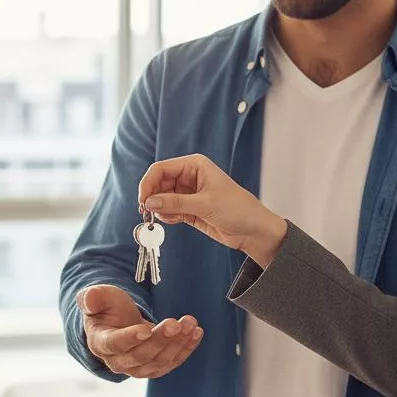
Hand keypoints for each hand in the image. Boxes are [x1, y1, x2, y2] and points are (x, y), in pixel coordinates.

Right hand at [78, 285, 202, 378]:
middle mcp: (118, 361)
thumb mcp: (100, 297)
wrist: (118, 322)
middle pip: (141, 355)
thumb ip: (93, 297)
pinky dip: (186, 349)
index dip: (131, 338)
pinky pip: (172, 362)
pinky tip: (196, 333)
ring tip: (190, 324)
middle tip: (176, 322)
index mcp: (101, 343)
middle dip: (160, 339)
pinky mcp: (155, 367)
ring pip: (158, 361)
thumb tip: (88, 298)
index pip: (116, 344)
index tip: (146, 328)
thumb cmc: (107, 308)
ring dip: (177, 344)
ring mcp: (137, 368)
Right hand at [139, 153, 287, 266]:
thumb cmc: (238, 209)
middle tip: (146, 212)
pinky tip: (173, 220)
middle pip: (158, 183)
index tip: (143, 199)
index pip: (161, 168)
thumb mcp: (205, 204)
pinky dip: (166, 215)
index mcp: (195, 165)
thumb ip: (175, 203)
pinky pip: (169, 209)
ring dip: (159, 208)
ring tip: (167, 217)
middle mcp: (190, 177)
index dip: (148, 183)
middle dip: (152, 197)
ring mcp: (189, 193)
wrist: (253, 230)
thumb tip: (149, 202)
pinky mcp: (189, 209)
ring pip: (162, 197)